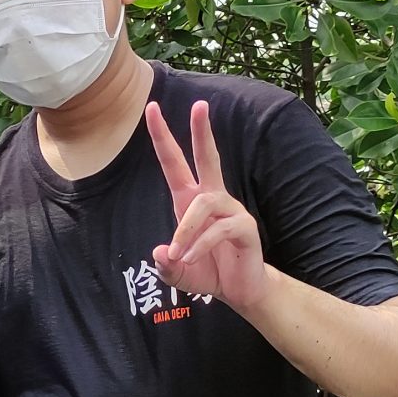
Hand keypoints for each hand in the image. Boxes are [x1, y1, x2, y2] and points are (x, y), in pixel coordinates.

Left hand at [147, 98, 270, 316]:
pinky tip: (190, 259)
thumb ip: (166, 266)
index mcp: (192, 201)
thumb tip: (160, 253)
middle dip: (202, 131)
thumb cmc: (209, 273)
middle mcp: (213, 198)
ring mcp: (232, 211)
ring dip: (186, 230)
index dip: (163, 137)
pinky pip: (219, 229)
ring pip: (204, 204)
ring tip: (178, 255)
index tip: (152, 108)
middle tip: (200, 104)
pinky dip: (200, 245)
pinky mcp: (245, 228)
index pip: (176, 163)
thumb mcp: (178, 273)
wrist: (241, 291)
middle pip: (208, 157)